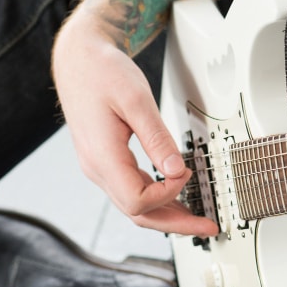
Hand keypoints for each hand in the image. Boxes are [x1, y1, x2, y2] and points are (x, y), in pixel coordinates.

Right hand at [52, 12, 218, 236]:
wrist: (77, 59)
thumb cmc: (101, 72)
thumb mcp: (135, 99)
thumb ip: (157, 137)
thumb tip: (177, 170)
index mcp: (102, 156)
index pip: (138, 200)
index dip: (168, 194)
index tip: (186, 172)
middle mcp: (97, 168)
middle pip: (137, 213)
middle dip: (176, 224)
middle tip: (208, 227)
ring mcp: (100, 167)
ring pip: (134, 206)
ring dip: (167, 215)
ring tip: (197, 219)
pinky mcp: (106, 162)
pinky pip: (131, 190)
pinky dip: (156, 199)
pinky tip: (176, 199)